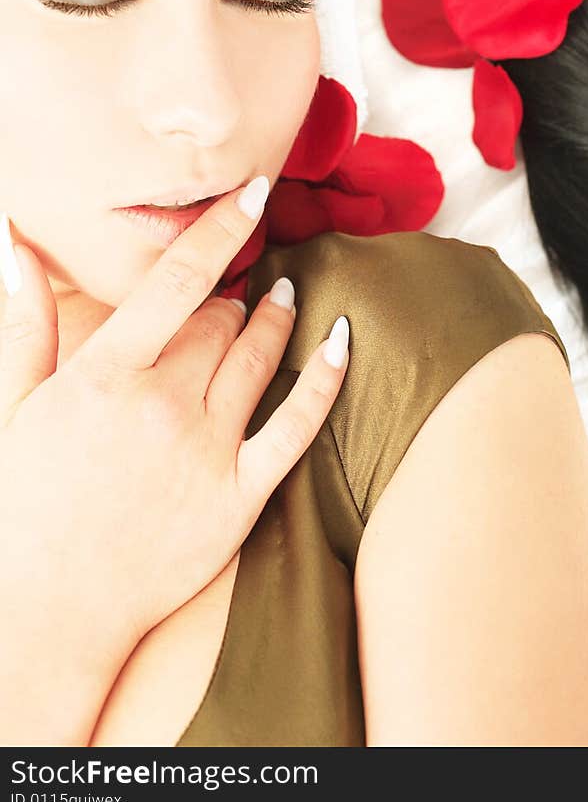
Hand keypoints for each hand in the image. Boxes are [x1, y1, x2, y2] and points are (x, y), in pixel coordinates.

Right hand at [0, 177, 349, 651]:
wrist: (42, 612)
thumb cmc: (19, 505)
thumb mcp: (10, 406)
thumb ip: (24, 320)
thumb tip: (12, 239)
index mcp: (105, 374)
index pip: (178, 278)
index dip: (221, 226)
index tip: (254, 188)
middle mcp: (162, 405)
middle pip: (220, 317)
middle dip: (229, 295)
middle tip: (231, 290)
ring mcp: (206, 453)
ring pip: (259, 356)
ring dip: (275, 319)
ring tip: (282, 297)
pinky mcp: (238, 499)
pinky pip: (297, 427)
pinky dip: (325, 379)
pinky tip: (341, 341)